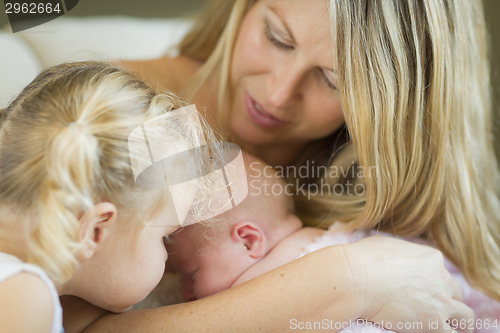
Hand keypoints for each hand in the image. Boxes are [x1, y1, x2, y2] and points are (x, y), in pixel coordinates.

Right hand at [344, 235, 473, 332]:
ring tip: (445, 327)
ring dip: (456, 321)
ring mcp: (441, 301)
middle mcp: (441, 278)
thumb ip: (399, 252)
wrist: (355, 279)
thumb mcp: (385, 244)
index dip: (432, 283)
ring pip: (465, 316)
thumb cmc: (362, 260)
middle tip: (432, 308)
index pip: (441, 273)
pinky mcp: (435, 322)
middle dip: (446, 300)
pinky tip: (432, 332)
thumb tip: (393, 256)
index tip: (422, 290)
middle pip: (455, 293)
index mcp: (431, 258)